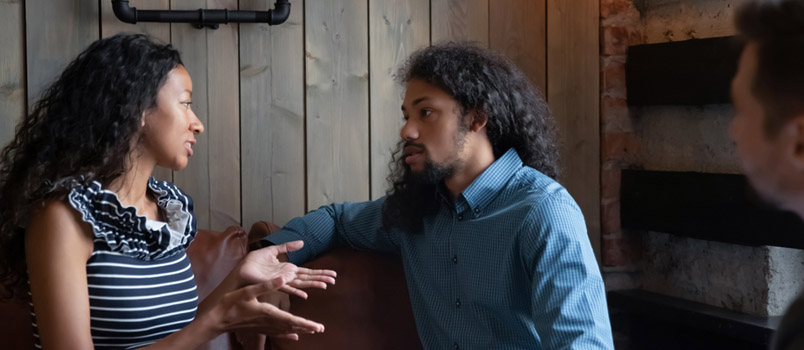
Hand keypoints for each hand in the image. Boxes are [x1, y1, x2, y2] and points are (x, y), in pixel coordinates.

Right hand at [209, 279, 324, 337]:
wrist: (217, 320)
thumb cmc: (231, 304)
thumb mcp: (248, 291)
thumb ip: (266, 285)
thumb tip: (283, 278)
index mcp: (269, 313)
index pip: (292, 320)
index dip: (306, 323)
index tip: (317, 326)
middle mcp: (269, 322)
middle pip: (292, 326)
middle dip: (307, 327)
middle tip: (320, 329)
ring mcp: (264, 327)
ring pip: (286, 330)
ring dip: (300, 330)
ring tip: (312, 331)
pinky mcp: (260, 329)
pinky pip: (278, 333)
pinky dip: (288, 334)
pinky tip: (294, 336)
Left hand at [238, 241, 336, 298]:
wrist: (240, 269)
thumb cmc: (253, 263)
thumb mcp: (272, 250)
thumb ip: (286, 247)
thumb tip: (302, 243)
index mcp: (287, 269)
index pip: (307, 271)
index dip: (319, 272)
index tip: (332, 274)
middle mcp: (287, 276)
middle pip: (308, 277)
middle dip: (321, 278)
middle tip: (335, 279)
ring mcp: (281, 281)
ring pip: (301, 282)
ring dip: (313, 283)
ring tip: (326, 285)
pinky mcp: (273, 283)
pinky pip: (286, 287)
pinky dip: (296, 291)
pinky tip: (305, 295)